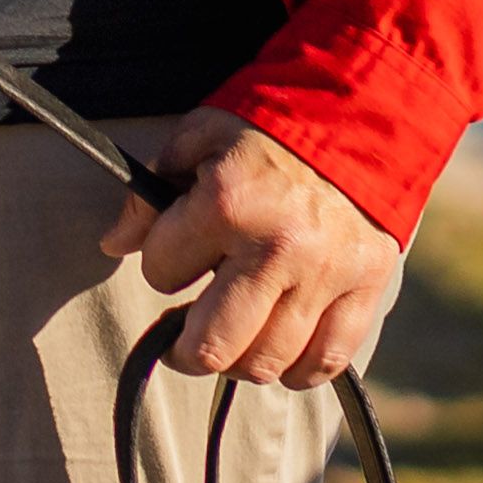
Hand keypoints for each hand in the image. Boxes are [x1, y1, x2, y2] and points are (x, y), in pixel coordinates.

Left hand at [103, 108, 402, 389]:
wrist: (357, 112)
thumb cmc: (266, 129)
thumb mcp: (195, 140)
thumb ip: (149, 195)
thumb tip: (115, 244)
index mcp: (228, 203)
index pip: (161, 273)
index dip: (158, 267)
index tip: (172, 257)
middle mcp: (277, 247)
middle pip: (214, 345)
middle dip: (185, 349)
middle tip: (181, 341)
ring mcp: (326, 274)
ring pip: (268, 363)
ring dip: (239, 361)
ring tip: (232, 338)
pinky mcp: (367, 288)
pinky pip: (325, 361)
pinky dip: (297, 369)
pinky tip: (280, 351)